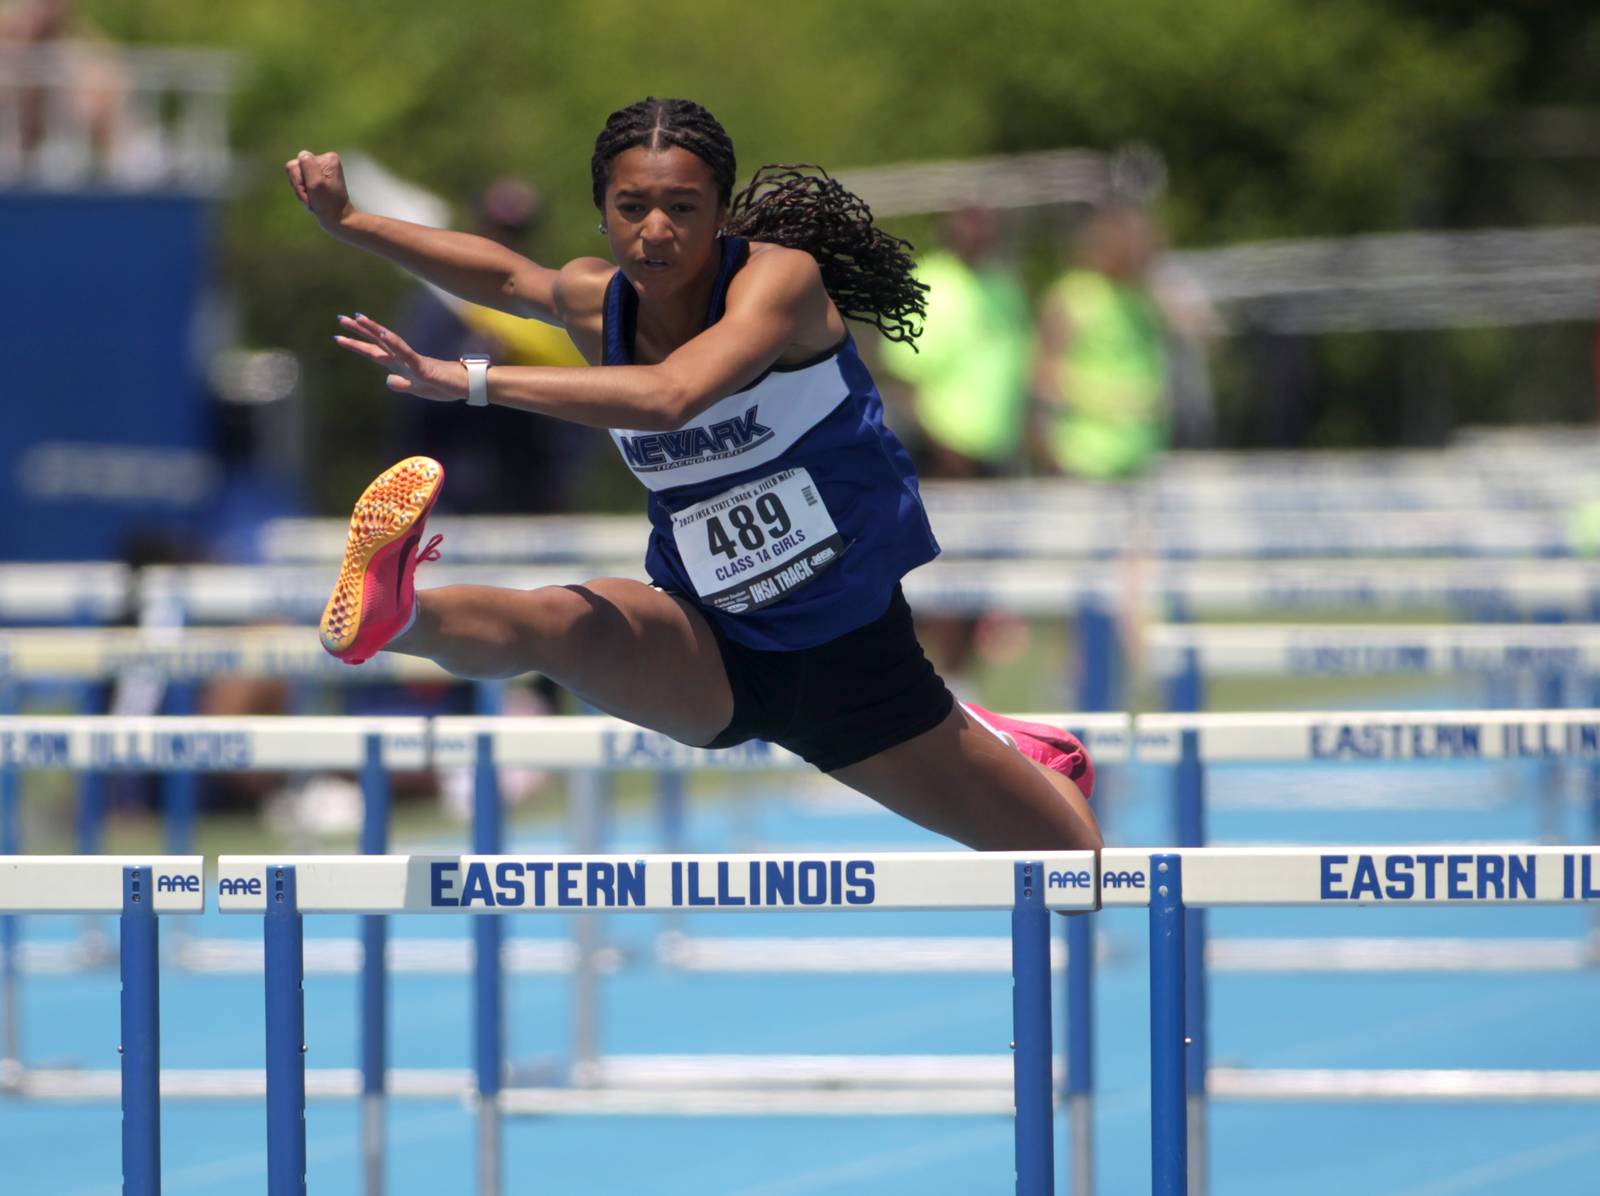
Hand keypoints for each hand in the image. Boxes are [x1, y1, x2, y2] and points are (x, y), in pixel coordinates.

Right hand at [286, 150, 354, 230]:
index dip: (298, 180)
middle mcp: (324, 160)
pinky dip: (304, 194)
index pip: (297, 163)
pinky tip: (313, 200)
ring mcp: (320, 169)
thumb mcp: (316, 183)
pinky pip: (300, 183)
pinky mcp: (317, 178)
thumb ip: (307, 165)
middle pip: (295, 169)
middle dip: (300, 186)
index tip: (311, 192)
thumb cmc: (328, 204)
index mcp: (327, 159)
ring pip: (297, 177)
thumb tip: (303, 154)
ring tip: (313, 200)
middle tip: (311, 198)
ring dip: (302, 192)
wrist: (338, 219)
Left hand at [334, 314, 468, 401]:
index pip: (374, 352)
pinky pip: (405, 353)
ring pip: (389, 343)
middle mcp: (403, 360)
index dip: (357, 344)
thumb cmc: (444, 386)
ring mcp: (412, 361)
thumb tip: (388, 381)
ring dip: (374, 330)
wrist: (465, 387)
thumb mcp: (417, 390)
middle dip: (359, 331)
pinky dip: (394, 343)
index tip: (340, 335)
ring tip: (358, 318)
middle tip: (341, 318)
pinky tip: (384, 334)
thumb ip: (402, 385)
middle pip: (377, 343)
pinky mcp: (422, 367)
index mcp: (400, 366)